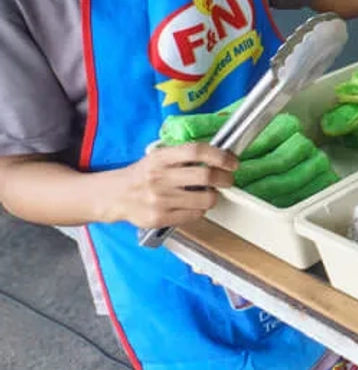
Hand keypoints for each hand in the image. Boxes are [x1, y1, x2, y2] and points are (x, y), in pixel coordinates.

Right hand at [105, 143, 237, 230]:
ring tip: (208, 193)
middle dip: (225, 179)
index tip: (232, 162)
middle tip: (228, 180)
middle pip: (206, 176)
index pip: (196, 151)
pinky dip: (200, 210)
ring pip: (205, 199)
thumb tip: (219, 157)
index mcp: (161, 158)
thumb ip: (183, 156)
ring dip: (213, 196)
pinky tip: (194, 204)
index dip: (219, 156)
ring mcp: (159, 199)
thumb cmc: (142, 175)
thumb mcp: (158, 157)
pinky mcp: (159, 218)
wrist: (114, 195)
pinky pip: (194, 215)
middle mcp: (159, 177)